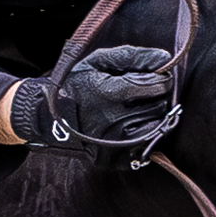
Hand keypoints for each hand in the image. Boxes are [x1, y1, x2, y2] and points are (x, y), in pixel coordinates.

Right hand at [14, 44, 178, 156]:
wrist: (49, 121)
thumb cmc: (77, 86)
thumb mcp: (98, 62)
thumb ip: (132, 56)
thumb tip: (166, 59)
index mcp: (107, 93)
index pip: (153, 85)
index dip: (162, 80)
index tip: (159, 77)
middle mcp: (112, 121)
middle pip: (158, 107)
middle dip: (157, 98)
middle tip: (146, 94)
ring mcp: (114, 144)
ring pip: (156, 128)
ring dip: (154, 117)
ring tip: (140, 109)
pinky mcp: (114, 160)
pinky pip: (147, 148)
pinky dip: (147, 136)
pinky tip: (134, 126)